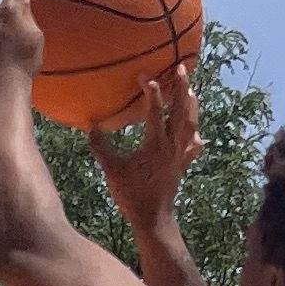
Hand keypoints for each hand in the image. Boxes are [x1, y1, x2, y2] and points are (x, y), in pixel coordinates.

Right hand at [87, 59, 200, 230]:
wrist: (153, 218)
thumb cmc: (131, 195)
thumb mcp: (111, 169)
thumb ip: (100, 146)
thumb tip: (89, 126)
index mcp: (155, 144)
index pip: (155, 110)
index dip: (151, 90)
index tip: (143, 75)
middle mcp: (172, 146)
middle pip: (181, 110)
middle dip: (181, 87)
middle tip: (181, 67)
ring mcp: (180, 155)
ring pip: (191, 124)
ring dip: (191, 104)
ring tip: (190, 89)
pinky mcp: (182, 165)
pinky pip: (193, 146)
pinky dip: (195, 135)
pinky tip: (195, 132)